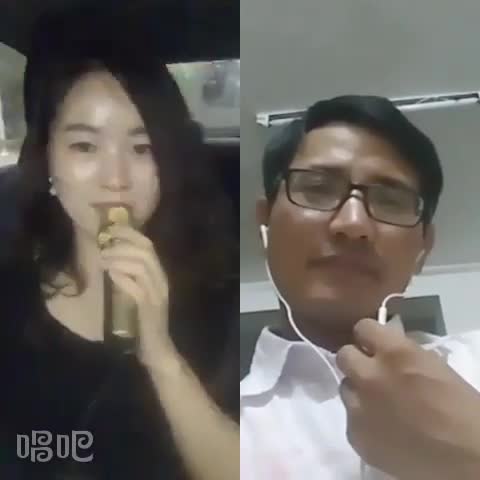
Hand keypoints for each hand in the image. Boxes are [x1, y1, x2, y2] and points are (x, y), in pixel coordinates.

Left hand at [100, 224, 173, 365]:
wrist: (157, 348)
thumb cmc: (145, 321)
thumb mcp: (139, 294)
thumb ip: (131, 278)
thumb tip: (112, 260)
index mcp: (159, 275)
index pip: (149, 246)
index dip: (131, 234)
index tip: (112, 229)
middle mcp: (161, 280)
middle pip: (146, 251)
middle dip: (123, 243)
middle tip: (104, 245)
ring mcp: (157, 294)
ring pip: (141, 265)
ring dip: (119, 258)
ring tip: (103, 259)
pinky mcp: (149, 307)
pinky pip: (136, 286)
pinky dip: (122, 277)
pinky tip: (110, 274)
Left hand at [336, 318, 479, 479]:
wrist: (467, 458)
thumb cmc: (460, 409)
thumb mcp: (431, 365)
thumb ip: (401, 354)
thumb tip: (386, 350)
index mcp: (394, 353)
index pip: (362, 327)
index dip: (369, 337)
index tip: (374, 345)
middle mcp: (369, 375)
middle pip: (344, 355)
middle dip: (357, 362)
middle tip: (372, 374)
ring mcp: (358, 406)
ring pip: (345, 387)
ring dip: (358, 392)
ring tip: (379, 406)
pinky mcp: (355, 435)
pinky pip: (350, 419)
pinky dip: (363, 421)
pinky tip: (383, 430)